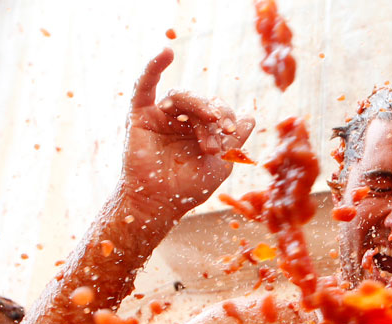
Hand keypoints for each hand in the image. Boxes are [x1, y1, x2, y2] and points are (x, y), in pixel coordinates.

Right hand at [121, 48, 254, 220]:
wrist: (160, 202)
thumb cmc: (188, 188)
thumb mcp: (221, 164)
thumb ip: (234, 141)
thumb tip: (250, 117)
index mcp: (201, 130)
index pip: (219, 112)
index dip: (228, 118)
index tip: (232, 131)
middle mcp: (182, 120)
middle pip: (202, 103)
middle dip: (214, 117)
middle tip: (220, 135)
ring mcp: (161, 116)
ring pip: (182, 96)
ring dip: (198, 106)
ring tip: (211, 120)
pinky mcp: (140, 115)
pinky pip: (145, 85)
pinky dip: (153, 66)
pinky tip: (165, 52)